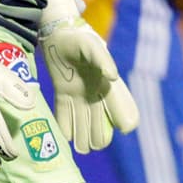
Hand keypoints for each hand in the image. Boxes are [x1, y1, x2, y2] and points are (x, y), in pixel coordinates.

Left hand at [39, 17, 138, 152]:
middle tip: (95, 146)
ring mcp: (78, 94)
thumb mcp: (92, 45)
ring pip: (83, 120)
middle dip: (99, 134)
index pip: (119, 105)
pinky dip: (65, 126)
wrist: (57, 33)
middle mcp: (94, 92)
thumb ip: (102, 59)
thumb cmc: (78, 38)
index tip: (125, 128)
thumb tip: (113, 77)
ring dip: (83, 135)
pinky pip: (65, 113)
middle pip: (100, 119)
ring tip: (82, 149)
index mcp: (106, 82)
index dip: (124, 117)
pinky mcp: (63, 93)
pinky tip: (65, 139)